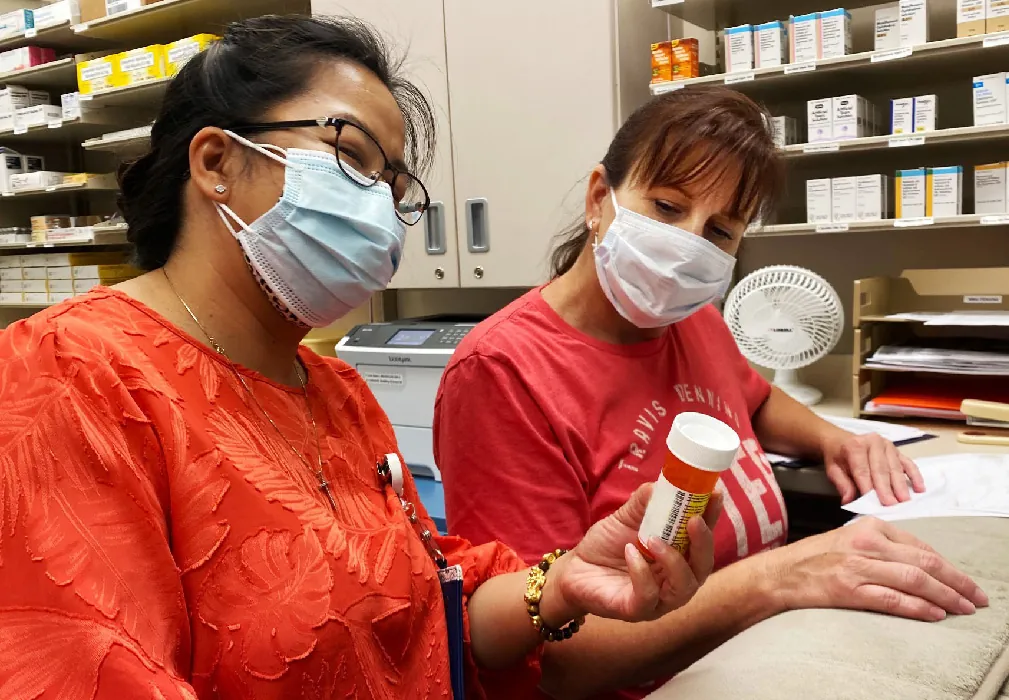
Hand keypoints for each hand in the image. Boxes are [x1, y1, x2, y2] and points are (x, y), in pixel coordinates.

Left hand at [543, 485, 721, 624]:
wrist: (574, 569)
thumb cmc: (607, 544)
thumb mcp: (626, 516)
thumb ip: (646, 501)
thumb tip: (665, 483)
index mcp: (679, 556)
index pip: (703, 537)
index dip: (712, 517)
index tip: (716, 494)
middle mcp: (675, 580)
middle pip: (703, 567)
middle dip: (703, 543)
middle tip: (694, 520)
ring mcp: (658, 599)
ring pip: (683, 587)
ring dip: (673, 560)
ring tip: (651, 539)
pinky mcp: (635, 610)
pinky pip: (648, 596)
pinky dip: (641, 572)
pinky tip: (629, 552)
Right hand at [767, 517, 987, 621]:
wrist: (782, 572)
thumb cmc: (816, 557)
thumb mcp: (851, 539)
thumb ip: (883, 546)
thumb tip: (921, 564)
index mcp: (869, 527)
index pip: (919, 547)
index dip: (948, 566)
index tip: (965, 581)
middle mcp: (867, 543)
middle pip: (924, 562)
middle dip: (957, 581)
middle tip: (977, 596)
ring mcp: (858, 566)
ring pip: (914, 580)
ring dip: (946, 596)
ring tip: (964, 607)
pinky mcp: (850, 589)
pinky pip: (893, 599)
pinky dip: (918, 607)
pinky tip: (935, 613)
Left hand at [822, 431, 924, 505]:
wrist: (840, 440)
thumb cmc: (838, 456)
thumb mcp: (833, 469)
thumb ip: (842, 485)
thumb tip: (849, 500)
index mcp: (855, 446)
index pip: (863, 470)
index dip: (869, 487)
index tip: (876, 502)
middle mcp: (873, 442)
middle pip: (881, 469)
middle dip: (887, 488)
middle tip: (893, 505)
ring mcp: (887, 445)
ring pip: (895, 467)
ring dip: (901, 485)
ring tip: (905, 500)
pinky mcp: (897, 450)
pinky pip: (908, 463)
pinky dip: (915, 476)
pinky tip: (919, 488)